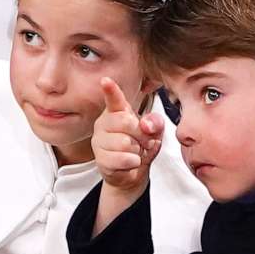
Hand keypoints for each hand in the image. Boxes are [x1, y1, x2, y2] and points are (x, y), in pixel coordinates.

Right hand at [90, 79, 164, 230]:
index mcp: (117, 112)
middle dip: (141, 134)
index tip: (105, 80)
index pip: (113, 99)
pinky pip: (123, 159)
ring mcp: (99, 141)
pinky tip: (131, 162)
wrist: (132, 172)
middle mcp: (104, 123)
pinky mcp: (100, 159)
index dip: (110, 90)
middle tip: (144, 141)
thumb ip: (155, 122)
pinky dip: (133, 162)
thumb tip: (146, 125)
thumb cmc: (141, 146)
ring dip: (137, 150)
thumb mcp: (154, 131)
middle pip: (126, 122)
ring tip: (134, 152)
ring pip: (125, 143)